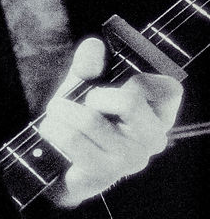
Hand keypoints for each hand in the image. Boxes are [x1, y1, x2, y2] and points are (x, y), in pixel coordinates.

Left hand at [38, 36, 181, 207]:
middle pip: (129, 101)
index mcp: (160, 114)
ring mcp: (132, 158)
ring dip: (62, 110)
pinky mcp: (105, 172)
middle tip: (80, 100)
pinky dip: (54, 127)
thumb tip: (93, 46)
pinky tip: (50, 127)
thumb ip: (90, 65)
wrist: (65, 166)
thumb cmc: (85, 121)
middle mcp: (154, 138)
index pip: (168, 89)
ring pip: (91, 120)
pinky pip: (73, 139)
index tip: (115, 84)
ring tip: (56, 111)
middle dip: (92, 94)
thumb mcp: (87, 87)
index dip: (138, 79)